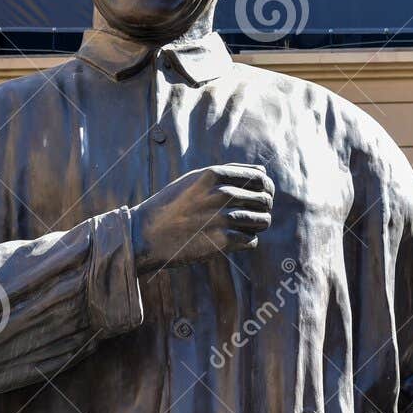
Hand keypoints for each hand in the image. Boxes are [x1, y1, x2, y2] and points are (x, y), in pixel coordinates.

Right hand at [130, 164, 273, 271]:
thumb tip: (261, 170)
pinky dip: (246, 242)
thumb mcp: (194, 180)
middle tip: (253, 214)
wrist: (146, 235)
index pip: (260, 177)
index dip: (265, 187)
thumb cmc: (170, 206)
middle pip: (265, 200)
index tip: (261, 195)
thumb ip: (226, 173)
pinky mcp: (222, 241)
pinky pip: (252, 241)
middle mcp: (221, 193)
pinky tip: (232, 240)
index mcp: (215, 175)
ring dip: (256, 226)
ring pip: (263, 221)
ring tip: (243, 228)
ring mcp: (223, 218)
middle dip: (263, 208)